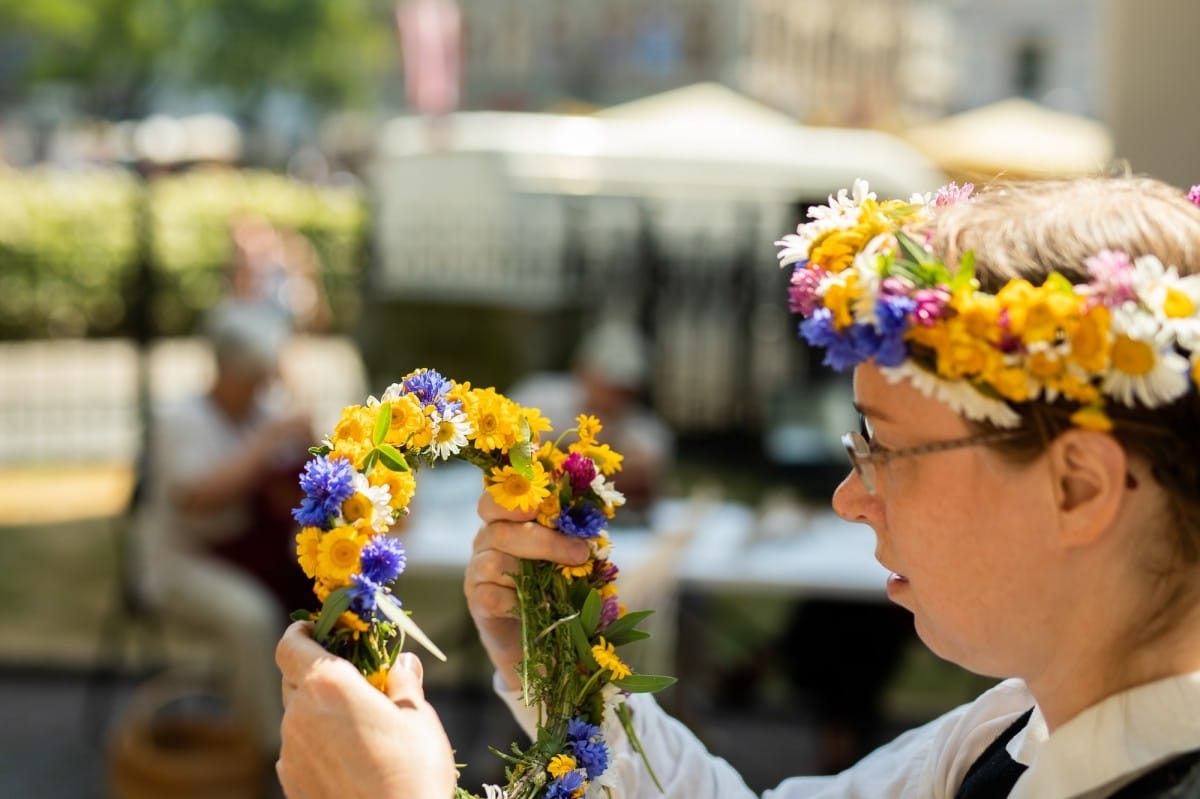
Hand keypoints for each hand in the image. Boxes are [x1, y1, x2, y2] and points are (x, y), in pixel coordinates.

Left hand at [276, 622, 455, 798]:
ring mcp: (289, 751)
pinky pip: (299, 748)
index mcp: (328, 685)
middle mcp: (298, 714)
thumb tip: (404, 663)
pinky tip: (349, 757)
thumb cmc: (413, 772)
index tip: (317, 628)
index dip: (300, 632)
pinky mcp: (290, 782)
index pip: (290, 644)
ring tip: (357, 723)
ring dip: (318, 709)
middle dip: (316, 669)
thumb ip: (405, 684)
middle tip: (350, 674)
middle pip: (293, 677)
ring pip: (297, 715)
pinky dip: (316, 742)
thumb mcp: (419, 718)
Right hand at [464, 494, 590, 689]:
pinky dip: (517, 601)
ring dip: (533, 571)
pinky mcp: (477, 603)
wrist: (542, 639)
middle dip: (544, 541)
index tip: (539, 505)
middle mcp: (485, 543)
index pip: (495, 501)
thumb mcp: (565, 557)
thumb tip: (588, 525)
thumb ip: (569, 536)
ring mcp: (477, 573)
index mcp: (504, 522)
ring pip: (494, 562)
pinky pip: (492, 596)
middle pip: (501, 531)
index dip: (512, 499)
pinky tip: (538, 606)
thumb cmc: (555, 587)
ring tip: (562, 584)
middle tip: (579, 552)